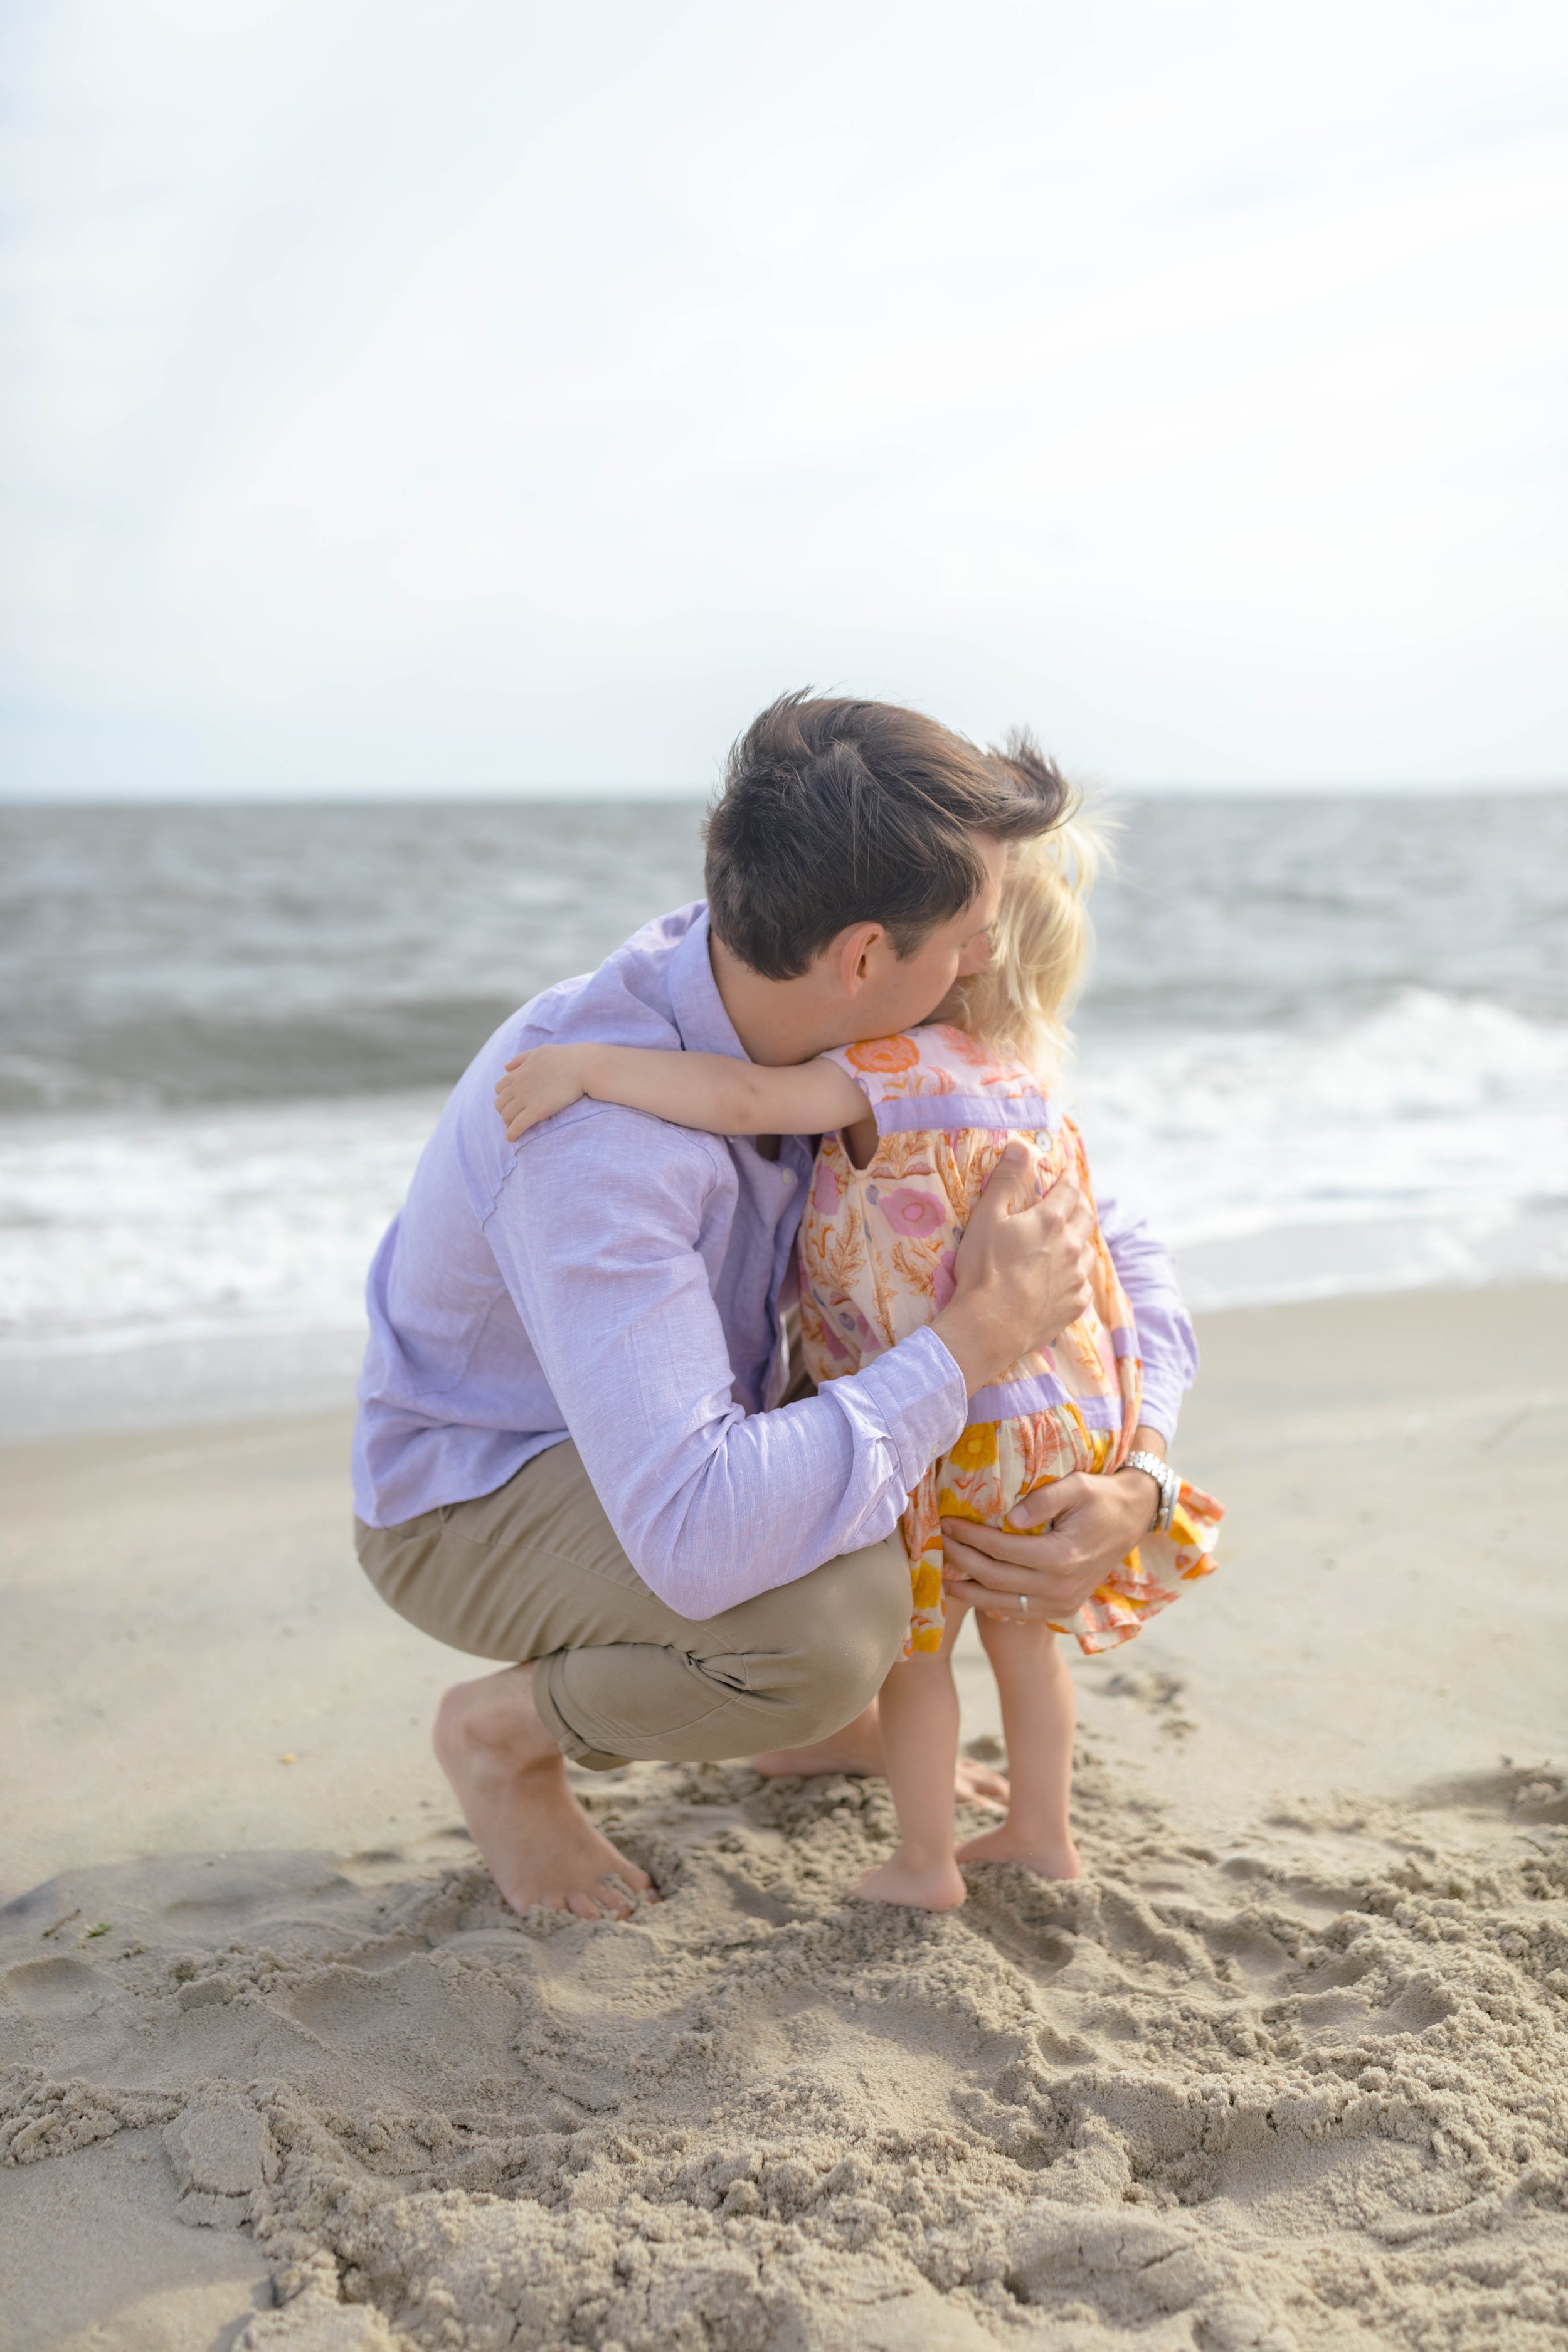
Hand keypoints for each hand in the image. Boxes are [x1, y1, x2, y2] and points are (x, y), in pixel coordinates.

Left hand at [495, 1046, 592, 1139]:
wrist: (582, 1066)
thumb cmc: (564, 1058)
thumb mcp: (538, 1052)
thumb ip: (520, 1058)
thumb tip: (505, 1067)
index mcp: (519, 1073)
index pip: (499, 1088)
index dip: (503, 1098)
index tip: (510, 1104)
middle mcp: (519, 1086)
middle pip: (500, 1103)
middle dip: (503, 1112)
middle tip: (512, 1118)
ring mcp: (526, 1098)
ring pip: (506, 1115)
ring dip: (507, 1124)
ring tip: (513, 1129)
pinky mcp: (537, 1110)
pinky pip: (518, 1125)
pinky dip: (512, 1133)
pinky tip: (511, 1138)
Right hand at [931, 1143, 1096, 1393]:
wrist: (990, 1326)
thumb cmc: (983, 1269)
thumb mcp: (987, 1217)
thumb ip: (1007, 1179)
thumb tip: (1021, 1145)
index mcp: (1051, 1220)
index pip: (1070, 1189)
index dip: (1069, 1175)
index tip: (1069, 1168)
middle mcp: (1072, 1246)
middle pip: (1086, 1216)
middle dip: (1079, 1203)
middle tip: (1070, 1199)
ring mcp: (1077, 1278)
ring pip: (1088, 1250)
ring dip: (1081, 1239)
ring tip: (1069, 1239)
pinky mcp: (1075, 1305)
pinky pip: (1083, 1283)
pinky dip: (1076, 1274)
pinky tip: (1064, 1277)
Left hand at [939, 1441, 1163, 1623]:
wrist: (1133, 1518)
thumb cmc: (1101, 1496)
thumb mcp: (1077, 1486)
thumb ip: (1044, 1498)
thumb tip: (1010, 1516)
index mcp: (1061, 1557)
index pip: (1000, 1548)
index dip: (970, 1537)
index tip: (947, 1522)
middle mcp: (1060, 1587)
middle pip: (994, 1579)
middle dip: (961, 1561)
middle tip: (939, 1543)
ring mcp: (1061, 1603)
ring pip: (1001, 1604)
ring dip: (968, 1590)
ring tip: (943, 1574)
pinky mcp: (1062, 1609)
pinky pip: (1018, 1612)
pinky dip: (990, 1603)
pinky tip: (971, 1589)